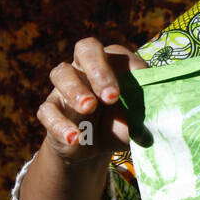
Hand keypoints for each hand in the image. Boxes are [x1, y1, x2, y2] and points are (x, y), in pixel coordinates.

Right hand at [37, 38, 148, 164]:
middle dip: (99, 71)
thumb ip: (142, 119)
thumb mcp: (134, 122)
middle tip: (111, 96)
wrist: (93, 148)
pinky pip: (47, 111)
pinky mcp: (50, 109)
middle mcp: (85, 69)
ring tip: (89, 108)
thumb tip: (151, 123)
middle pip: (85, 50)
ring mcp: (64, 87)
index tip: (140, 82)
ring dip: (76, 90)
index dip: (128, 64)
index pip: (116, 52)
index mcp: (111, 64)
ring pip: (61, 74)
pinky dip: (60, 125)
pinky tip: (75, 138)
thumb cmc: (120, 124)